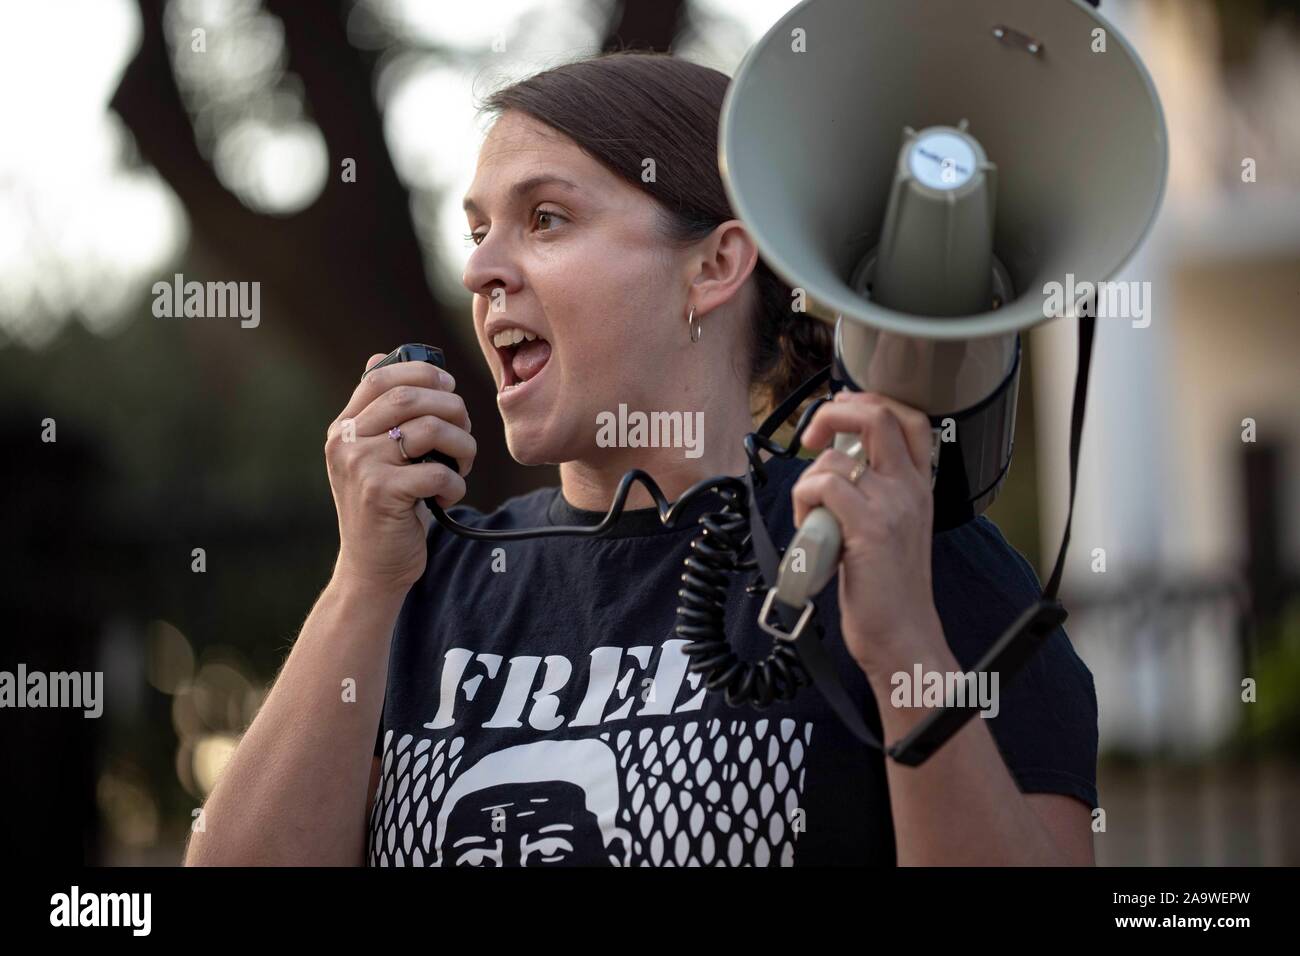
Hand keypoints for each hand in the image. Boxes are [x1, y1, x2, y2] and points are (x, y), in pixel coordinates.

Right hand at [324, 352, 475, 593]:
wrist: (372, 568)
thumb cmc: (386, 508)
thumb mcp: (375, 457)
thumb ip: (379, 414)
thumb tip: (381, 356)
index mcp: (343, 428)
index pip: (379, 377)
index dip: (421, 372)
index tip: (448, 386)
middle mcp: (345, 442)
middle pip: (408, 397)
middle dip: (451, 406)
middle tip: (465, 428)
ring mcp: (361, 467)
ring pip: (429, 429)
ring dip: (462, 444)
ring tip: (463, 464)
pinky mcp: (382, 494)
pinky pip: (436, 471)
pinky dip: (454, 483)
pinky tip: (448, 495)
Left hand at [791, 391, 944, 676]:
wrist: (903, 635)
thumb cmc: (888, 589)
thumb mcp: (893, 528)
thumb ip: (874, 491)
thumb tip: (833, 460)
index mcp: (920, 486)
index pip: (910, 417)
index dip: (870, 401)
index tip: (840, 412)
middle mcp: (911, 489)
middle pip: (877, 415)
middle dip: (833, 413)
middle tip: (811, 437)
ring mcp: (893, 506)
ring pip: (835, 458)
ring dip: (808, 481)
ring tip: (812, 516)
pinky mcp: (870, 528)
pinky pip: (824, 485)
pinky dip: (804, 500)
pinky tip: (811, 529)